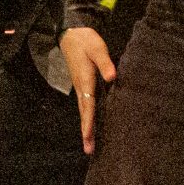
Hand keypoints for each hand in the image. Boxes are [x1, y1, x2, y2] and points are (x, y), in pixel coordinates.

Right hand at [61, 26, 116, 153]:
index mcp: (85, 81)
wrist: (71, 34)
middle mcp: (81, 87)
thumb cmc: (86, 41)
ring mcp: (80, 87)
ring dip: (87, 128)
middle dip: (86, 132)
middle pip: (84, 113)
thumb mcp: (97, 48)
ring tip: (90, 145)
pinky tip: (92, 126)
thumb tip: (113, 77)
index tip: (89, 136)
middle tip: (89, 151)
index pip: (88, 105)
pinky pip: (86, 105)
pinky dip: (88, 118)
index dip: (89, 122)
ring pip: (84, 111)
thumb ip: (105, 63)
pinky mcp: (83, 85)